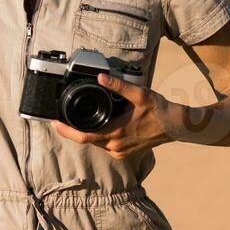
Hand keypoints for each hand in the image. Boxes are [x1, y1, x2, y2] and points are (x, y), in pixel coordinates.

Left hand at [50, 73, 172, 159]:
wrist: (175, 125)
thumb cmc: (159, 110)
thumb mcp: (139, 94)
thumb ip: (118, 86)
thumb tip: (100, 77)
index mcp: (116, 134)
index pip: (84, 136)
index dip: (66, 131)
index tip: (54, 123)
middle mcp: (115, 147)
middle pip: (86, 140)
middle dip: (72, 130)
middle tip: (60, 119)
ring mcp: (120, 151)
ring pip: (95, 143)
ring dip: (85, 132)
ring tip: (74, 120)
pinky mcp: (124, 152)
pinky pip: (105, 145)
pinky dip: (97, 136)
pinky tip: (96, 125)